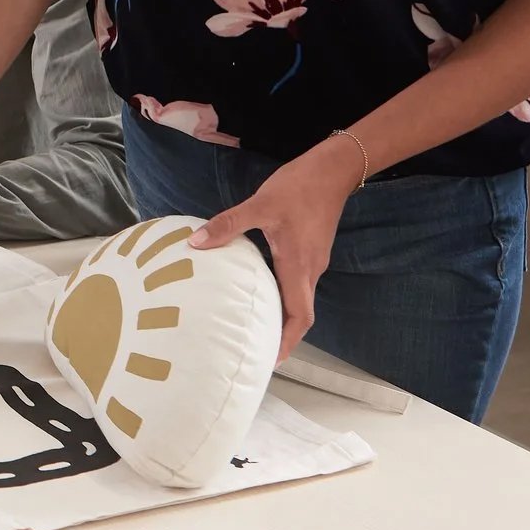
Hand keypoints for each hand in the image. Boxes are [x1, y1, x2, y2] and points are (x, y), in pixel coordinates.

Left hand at [189, 144, 358, 361]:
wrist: (334, 168)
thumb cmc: (300, 187)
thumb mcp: (260, 204)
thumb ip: (228, 224)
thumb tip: (195, 242)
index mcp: (299, 265)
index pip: (299, 315)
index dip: (287, 340)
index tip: (271, 360)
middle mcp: (311, 268)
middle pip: (300, 313)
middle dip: (282, 334)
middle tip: (257, 350)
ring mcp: (314, 259)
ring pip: (299, 297)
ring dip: (282, 314)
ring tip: (255, 324)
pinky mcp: (311, 249)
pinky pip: (298, 280)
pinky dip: (282, 292)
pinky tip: (261, 286)